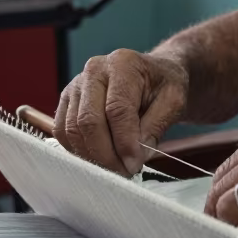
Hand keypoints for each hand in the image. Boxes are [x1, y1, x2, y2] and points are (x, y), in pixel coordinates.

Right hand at [54, 50, 188, 175]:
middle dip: (105, 154)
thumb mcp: (174, 101)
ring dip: (92, 157)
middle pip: (88, 121)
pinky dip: (79, 151)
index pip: (117, 109)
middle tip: (124, 173)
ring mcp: (76, 85)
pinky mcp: (66, 101)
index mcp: (123, 64)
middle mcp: (94, 71)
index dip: (124, 142)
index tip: (134, 165)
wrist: (152, 76)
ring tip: (115, 169)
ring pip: (72, 129)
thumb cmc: (163, 86)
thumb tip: (134, 155)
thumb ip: (156, 126)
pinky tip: (99, 159)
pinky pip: (63, 132)